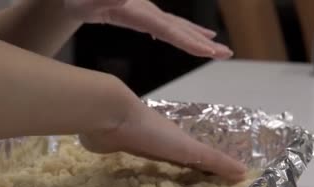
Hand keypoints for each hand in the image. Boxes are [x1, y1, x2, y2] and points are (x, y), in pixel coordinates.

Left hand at [64, 0, 232, 58]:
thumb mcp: (86, 1)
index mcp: (137, 12)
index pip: (168, 29)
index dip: (189, 40)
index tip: (209, 51)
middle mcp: (145, 10)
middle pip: (178, 28)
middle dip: (202, 42)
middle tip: (226, 54)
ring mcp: (144, 11)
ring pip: (176, 26)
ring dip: (197, 38)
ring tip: (217, 48)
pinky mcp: (139, 14)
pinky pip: (166, 26)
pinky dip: (181, 32)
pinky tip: (188, 37)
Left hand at [79, 96, 247, 181]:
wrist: (111, 116)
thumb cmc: (152, 131)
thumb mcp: (188, 148)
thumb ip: (213, 160)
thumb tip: (245, 173)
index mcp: (178, 141)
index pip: (199, 158)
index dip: (209, 170)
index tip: (219, 186)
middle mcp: (160, 143)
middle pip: (177, 161)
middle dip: (187, 174)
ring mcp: (138, 145)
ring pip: (155, 164)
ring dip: (163, 175)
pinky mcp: (118, 151)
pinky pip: (133, 167)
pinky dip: (140, 176)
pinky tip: (139, 185)